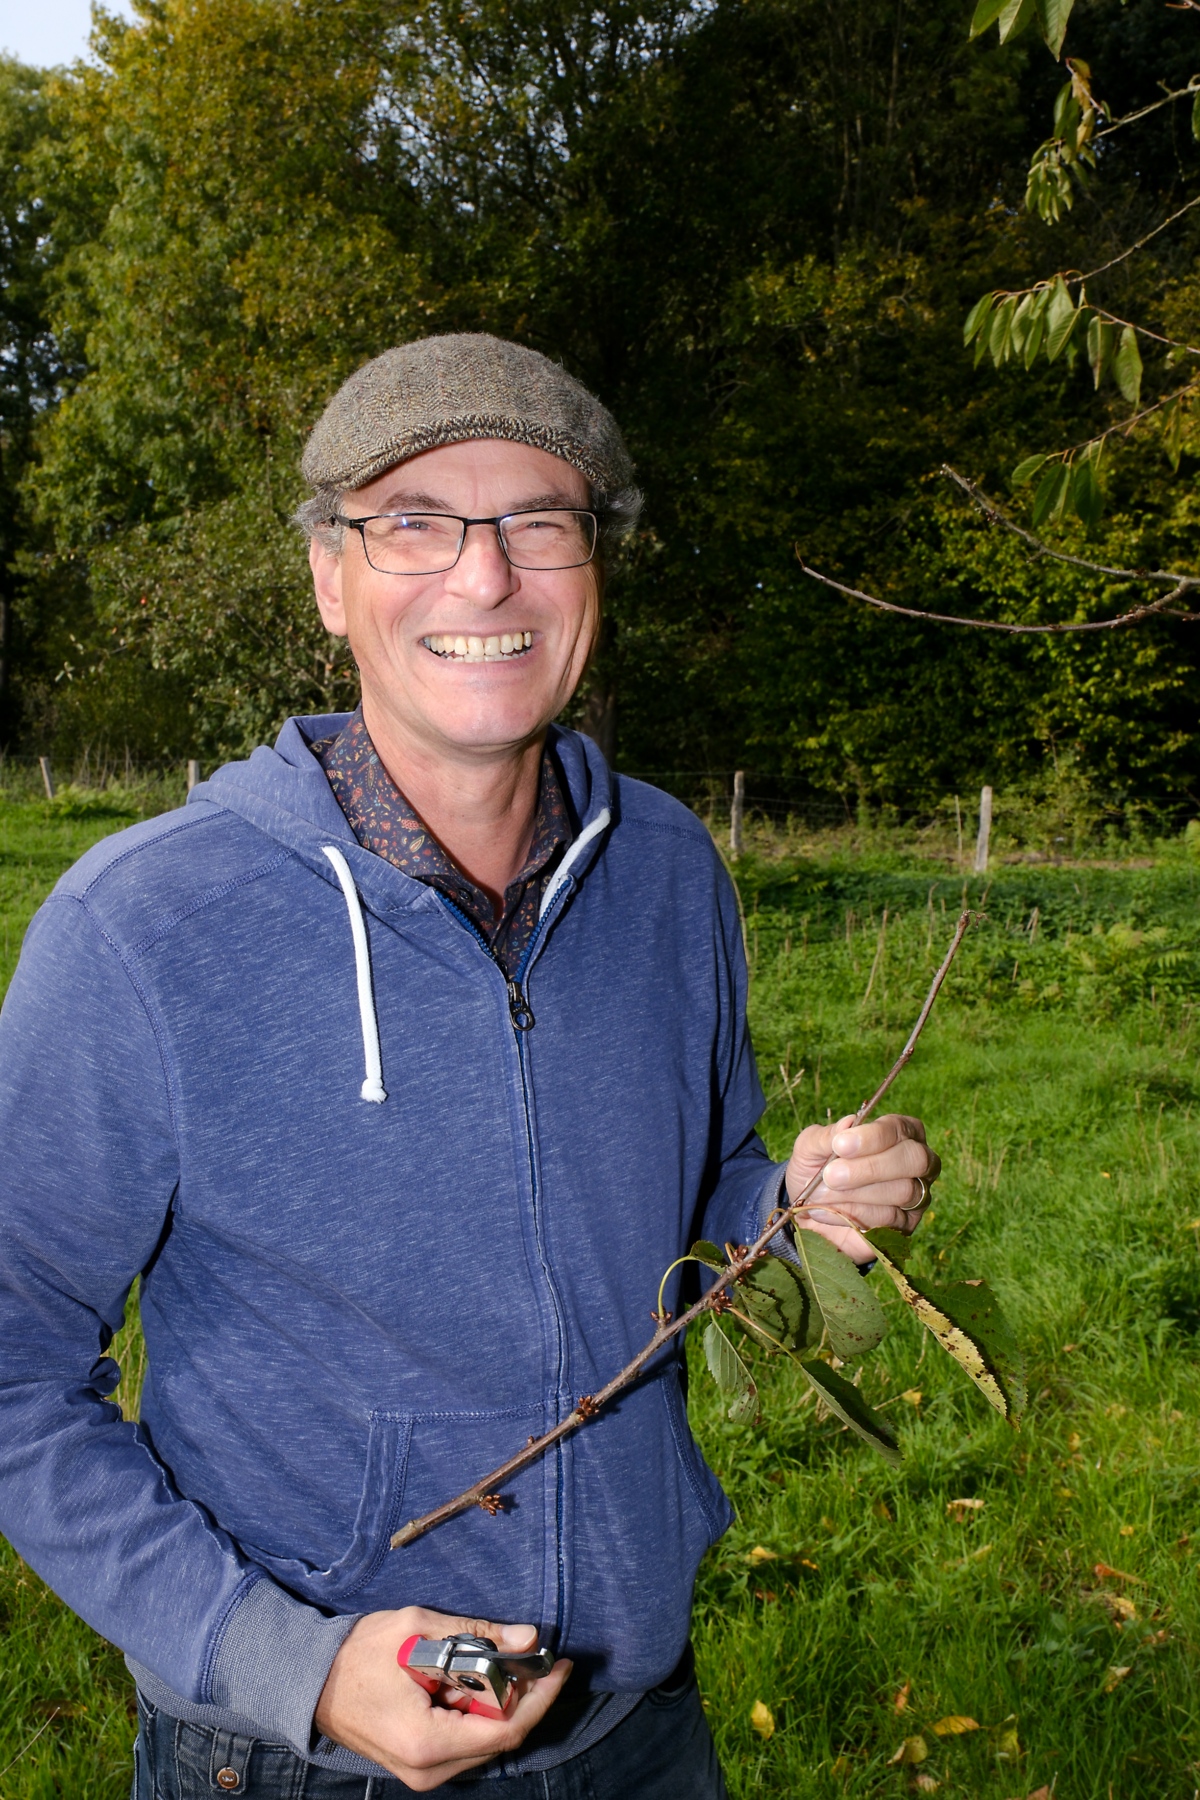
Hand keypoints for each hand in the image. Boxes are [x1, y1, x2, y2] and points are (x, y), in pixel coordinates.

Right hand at [314, 1605, 571, 1790]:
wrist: (312, 1682)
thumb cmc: (358, 1654)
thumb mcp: (419, 1629)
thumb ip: (477, 1634)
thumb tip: (528, 1637)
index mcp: (428, 1742)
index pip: (506, 1730)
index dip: (540, 1697)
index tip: (560, 1665)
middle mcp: (428, 1771)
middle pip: (499, 1739)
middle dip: (521, 1696)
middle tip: (526, 1654)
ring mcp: (422, 1775)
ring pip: (484, 1743)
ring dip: (497, 1703)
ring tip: (489, 1661)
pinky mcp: (419, 1768)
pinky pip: (465, 1743)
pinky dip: (476, 1713)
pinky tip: (467, 1681)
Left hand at [783, 1113, 939, 1263]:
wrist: (809, 1211)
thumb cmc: (815, 1168)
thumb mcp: (810, 1147)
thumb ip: (826, 1136)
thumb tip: (849, 1123)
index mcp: (899, 1131)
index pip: (898, 1128)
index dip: (872, 1137)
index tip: (840, 1145)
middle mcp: (917, 1161)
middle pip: (914, 1159)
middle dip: (871, 1168)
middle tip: (832, 1175)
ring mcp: (917, 1195)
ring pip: (902, 1192)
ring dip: (856, 1194)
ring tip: (820, 1195)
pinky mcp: (906, 1225)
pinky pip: (889, 1220)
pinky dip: (852, 1215)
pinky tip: (824, 1212)